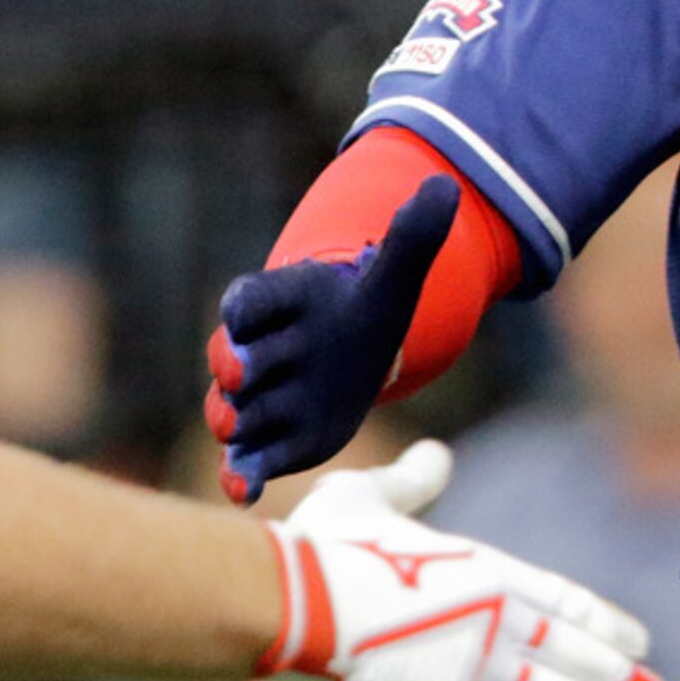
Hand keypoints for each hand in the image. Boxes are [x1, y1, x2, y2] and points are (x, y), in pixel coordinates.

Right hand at [206, 176, 457, 504]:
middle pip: (236, 356)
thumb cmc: (363, 312)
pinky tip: (244, 492)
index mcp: (282, 302)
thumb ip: (413, 239)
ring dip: (232, 418)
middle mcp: (259, 351)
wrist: (355, 357)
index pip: (254, 298)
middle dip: (233, 364)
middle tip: (238, 373)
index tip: (238, 312)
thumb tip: (446, 188)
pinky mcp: (271, 442)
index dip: (245, 306)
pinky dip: (240, 475)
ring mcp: (261, 400)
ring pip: (235, 410)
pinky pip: (247, 461)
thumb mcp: (393, 279)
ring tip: (233, 426)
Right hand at [260, 439, 668, 680]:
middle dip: (619, 680)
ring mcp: (477, 670)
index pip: (566, 603)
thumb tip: (436, 457)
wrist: (292, 602)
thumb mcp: (371, 496)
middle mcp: (498, 621)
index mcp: (486, 571)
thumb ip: (412, 481)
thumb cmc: (322, 547)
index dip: (605, 625)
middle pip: (576, 656)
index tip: (640, 643)